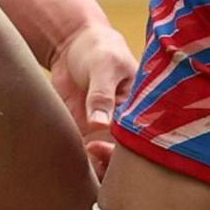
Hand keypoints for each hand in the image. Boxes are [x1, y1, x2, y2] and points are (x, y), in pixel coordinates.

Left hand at [47, 16, 133, 175]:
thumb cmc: (99, 49)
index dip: (124, 150)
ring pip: (106, 160)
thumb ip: (102, 94)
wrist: (74, 45)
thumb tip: (99, 123)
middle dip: (108, 162)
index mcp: (140, 108)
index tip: (100, 145)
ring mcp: (104, 130)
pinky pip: (85, 154)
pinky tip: (68, 153)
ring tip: (79, 152)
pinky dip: (79, 159)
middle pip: (124, 155)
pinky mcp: (84, 132)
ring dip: (94, 164)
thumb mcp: (104, 65)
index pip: (140, 138)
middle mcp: (125, 123)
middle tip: (89, 150)